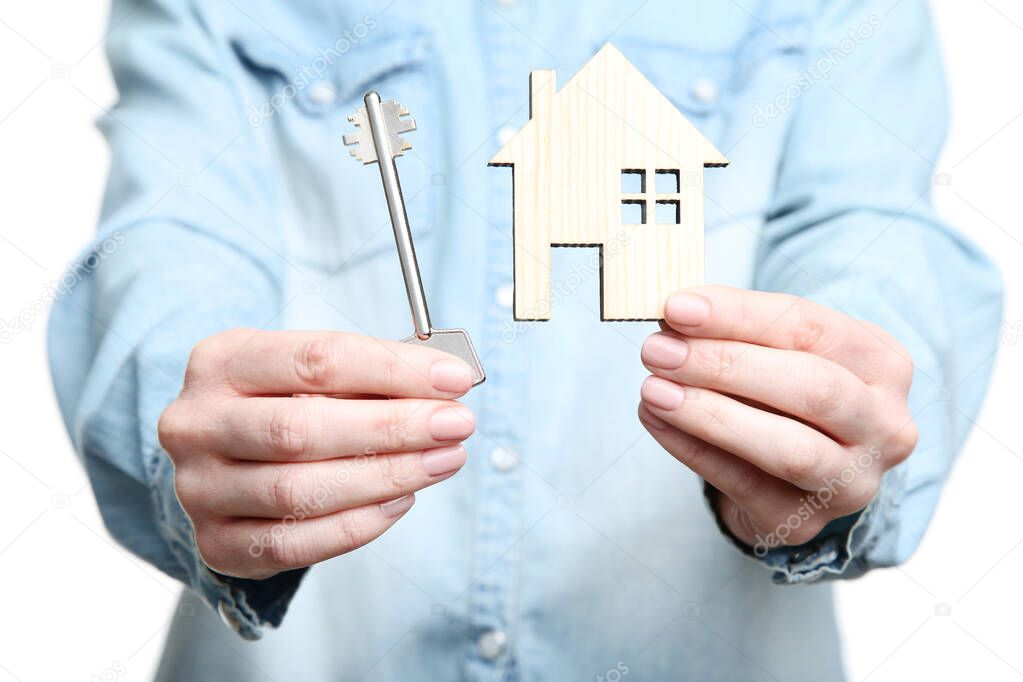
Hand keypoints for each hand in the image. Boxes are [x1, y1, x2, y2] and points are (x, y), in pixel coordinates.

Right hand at [158, 329, 476, 578]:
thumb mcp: (309, 371)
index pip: (315, 359)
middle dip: (394, 427)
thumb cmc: (281, 403)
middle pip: (302, 429)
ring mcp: (199, 488)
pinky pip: (294, 544)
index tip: (454, 379)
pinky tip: (400, 501)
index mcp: (221, 361)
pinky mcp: (216, 543)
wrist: (221, 461)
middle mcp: (196, 423)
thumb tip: (445, 383)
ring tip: (442, 461)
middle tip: (456, 425)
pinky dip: (357, 525)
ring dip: (386, 477)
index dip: (392, 370)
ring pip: (298, 491)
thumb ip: (368, 374)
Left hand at [637, 286, 917, 552]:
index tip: (677, 307)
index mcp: (883, 364)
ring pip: (790, 449)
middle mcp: (884, 425)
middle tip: (659, 349)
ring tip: (652, 389)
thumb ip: (735, 329)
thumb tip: (675, 314)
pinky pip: (745, 485)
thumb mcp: (776, 349)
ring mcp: (852, 481)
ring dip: (710, 414)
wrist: (796, 472)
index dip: (740, 315)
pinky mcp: (805, 521)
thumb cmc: (783, 391)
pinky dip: (693, 450)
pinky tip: (655, 420)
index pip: (812, 328)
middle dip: (726, 365)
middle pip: (813, 388)